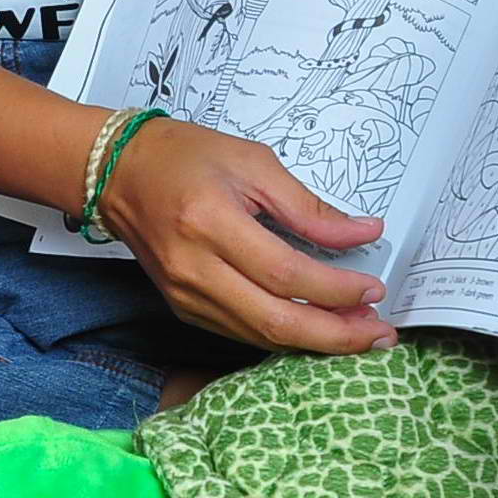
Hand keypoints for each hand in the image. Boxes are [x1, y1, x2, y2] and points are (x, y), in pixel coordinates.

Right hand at [94, 117, 393, 354]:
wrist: (118, 172)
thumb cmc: (183, 156)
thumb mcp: (253, 162)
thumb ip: (307, 206)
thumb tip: (362, 233)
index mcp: (211, 222)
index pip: (285, 273)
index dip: (336, 289)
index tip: (375, 288)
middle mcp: (193, 267)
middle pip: (274, 320)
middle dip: (335, 334)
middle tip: (379, 333)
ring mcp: (184, 294)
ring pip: (259, 336)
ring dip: (314, 341)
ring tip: (358, 333)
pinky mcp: (183, 307)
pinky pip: (240, 332)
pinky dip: (282, 334)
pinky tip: (314, 328)